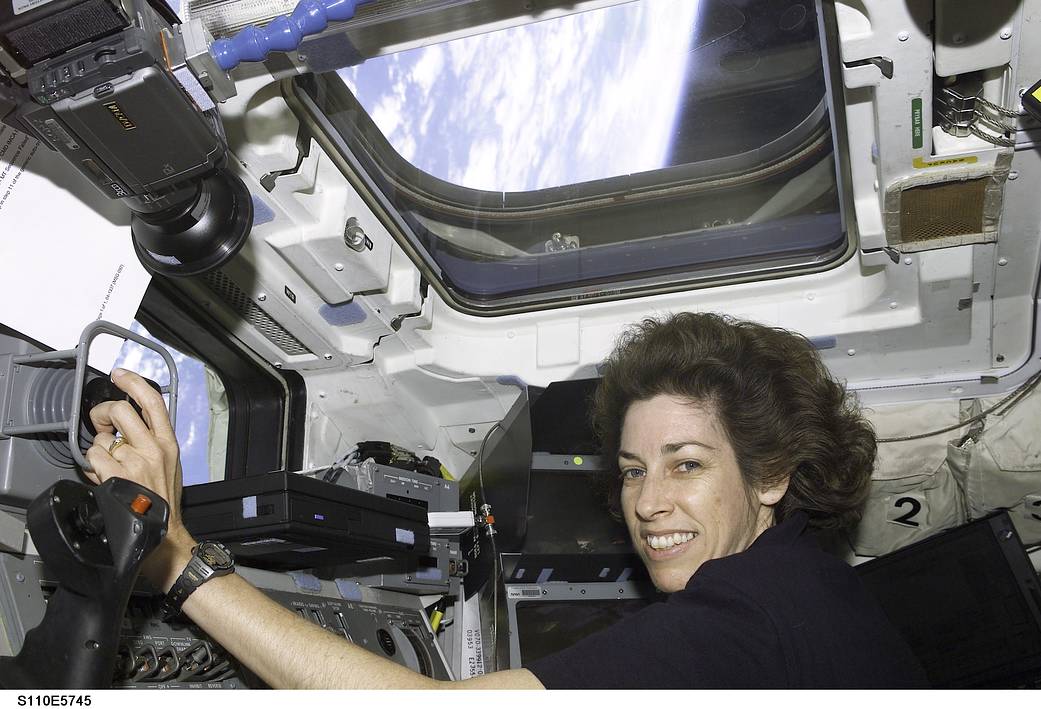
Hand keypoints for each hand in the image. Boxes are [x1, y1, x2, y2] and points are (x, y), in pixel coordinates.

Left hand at [84, 368, 194, 587]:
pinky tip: (103, 475)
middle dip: (104, 414)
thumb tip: (127, 424)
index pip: (152, 401)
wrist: (163, 532)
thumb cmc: (164, 500)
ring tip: (108, 462)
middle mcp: (153, 448)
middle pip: (121, 411)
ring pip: (102, 437)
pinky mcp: (118, 476)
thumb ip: (151, 440)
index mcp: (168, 442)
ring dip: (99, 448)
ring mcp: (135, 462)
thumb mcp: (170, 462)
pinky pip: (93, 457)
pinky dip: (92, 465)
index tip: (119, 375)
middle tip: (102, 423)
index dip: (132, 382)